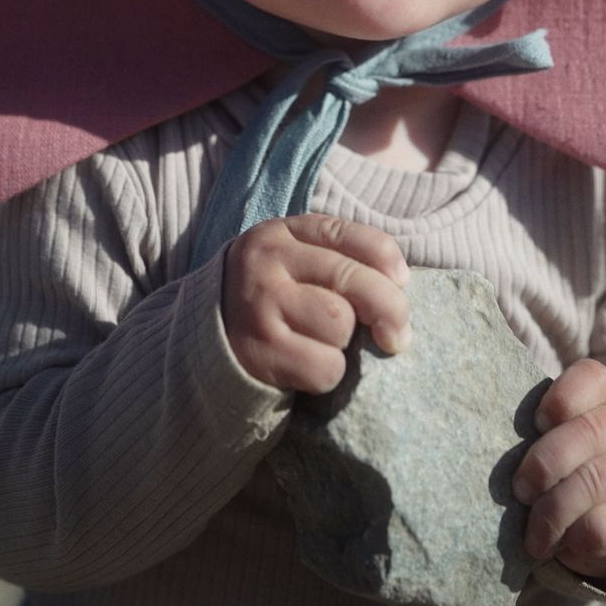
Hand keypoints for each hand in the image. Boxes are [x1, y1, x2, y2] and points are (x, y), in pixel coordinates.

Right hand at [222, 213, 410, 393]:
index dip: (387, 259)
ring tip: (325, 344)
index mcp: (283, 232)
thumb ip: (341, 259)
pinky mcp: (257, 350)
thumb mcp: (296, 263)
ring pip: (340, 323)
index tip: (402, 282)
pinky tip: (309, 366)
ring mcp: (260, 304)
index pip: (348, 234)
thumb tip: (400, 285)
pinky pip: (323, 366)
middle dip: (390, 309)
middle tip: (397, 334)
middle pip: (353, 279)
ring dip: (346, 344)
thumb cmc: (272, 299)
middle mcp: (268, 260)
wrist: (204, 340)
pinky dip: (328, 373)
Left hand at [513, 359, 605, 580]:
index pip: (590, 378)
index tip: (535, 423)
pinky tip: (559, 541)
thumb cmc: (576, 455)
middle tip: (520, 488)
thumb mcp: (563, 428)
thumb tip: (486, 429)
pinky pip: (599, 527)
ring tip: (532, 528)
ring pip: (591, 484)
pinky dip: (570, 538)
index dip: (559, 400)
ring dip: (550, 510)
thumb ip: (538, 422)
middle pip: (587, 434)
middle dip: (544, 464)